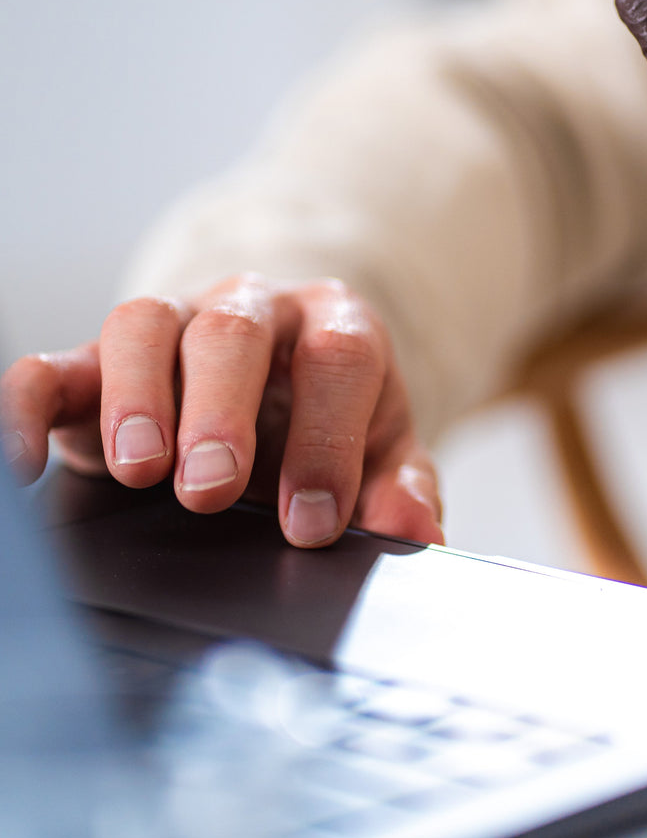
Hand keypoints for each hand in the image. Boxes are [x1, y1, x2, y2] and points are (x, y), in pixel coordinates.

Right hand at [1, 275, 442, 547]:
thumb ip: (401, 486)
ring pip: (144, 326)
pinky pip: (52, 365)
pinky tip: (24, 467)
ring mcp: (172, 326)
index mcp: (333, 327)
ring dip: (137, 396)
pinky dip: (27, 406)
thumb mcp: (382, 452)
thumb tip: (415, 528)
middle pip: (234, 331)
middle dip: (224, 410)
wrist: (275, 382)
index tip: (312, 523)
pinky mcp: (97, 362)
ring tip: (142, 474)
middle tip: (214, 491)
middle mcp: (252, 309)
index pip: (338, 358)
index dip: (327, 438)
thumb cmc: (330, 422)